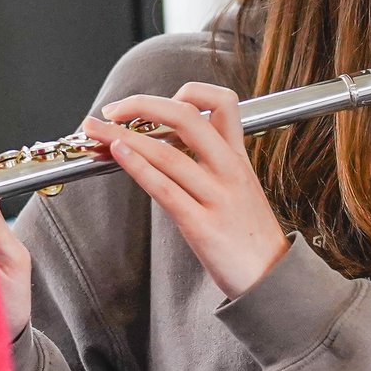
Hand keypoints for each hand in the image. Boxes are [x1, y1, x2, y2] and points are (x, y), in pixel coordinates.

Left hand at [86, 86, 288, 300]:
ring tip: (97, 131)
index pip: (223, 102)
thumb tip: (174, 142)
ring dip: (123, 136)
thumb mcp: (243, 187)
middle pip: (187, 117)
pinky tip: (118, 154)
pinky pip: (165, 189)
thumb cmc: (251, 236)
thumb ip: (216, 161)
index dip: (188, 92)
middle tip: (113, 109)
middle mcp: (229, 170)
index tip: (157, 103)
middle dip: (142, 105)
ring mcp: (217, 197)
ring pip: (167, 153)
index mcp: (239, 157)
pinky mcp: (202, 225)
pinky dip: (138, 167)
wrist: (273, 278)